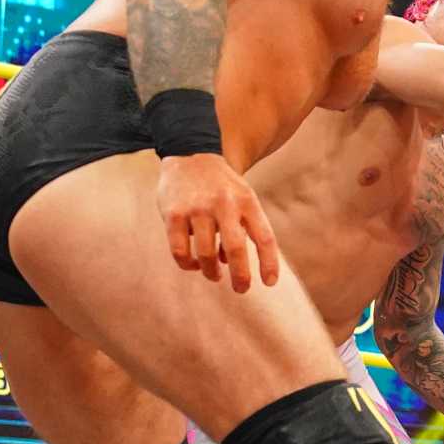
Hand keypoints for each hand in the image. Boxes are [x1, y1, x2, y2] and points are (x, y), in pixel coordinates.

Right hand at [157, 153, 278, 291]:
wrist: (189, 154)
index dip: (269, 262)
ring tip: (214, 275)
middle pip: (236, 248)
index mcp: (246, 200)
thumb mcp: (242, 197)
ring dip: (211, 271)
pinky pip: (180, 251)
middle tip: (241, 289)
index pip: (264, 236)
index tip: (269, 283)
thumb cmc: (220, 186)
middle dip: (240, 276)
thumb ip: (244, 227)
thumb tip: (232, 265)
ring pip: (205, 254)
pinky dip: (187, 264)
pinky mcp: (174, 214)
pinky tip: (192, 264)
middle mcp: (224, 203)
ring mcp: (197, 208)